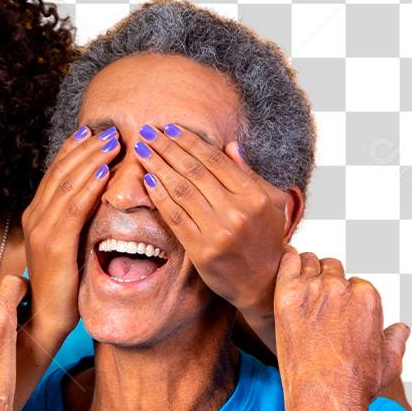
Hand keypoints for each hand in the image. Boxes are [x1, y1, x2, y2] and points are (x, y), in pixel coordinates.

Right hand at [20, 124, 117, 345]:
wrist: (45, 317)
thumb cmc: (62, 284)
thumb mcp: (68, 245)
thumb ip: (76, 220)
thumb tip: (98, 197)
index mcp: (37, 214)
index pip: (56, 172)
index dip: (74, 149)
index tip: (93, 131)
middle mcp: (35, 216)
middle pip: (61, 171)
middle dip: (86, 148)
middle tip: (109, 130)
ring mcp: (42, 229)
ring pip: (67, 184)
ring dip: (92, 160)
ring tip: (112, 142)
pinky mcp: (54, 244)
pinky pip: (73, 208)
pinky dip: (89, 187)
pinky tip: (104, 173)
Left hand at [136, 125, 289, 317]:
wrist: (263, 282)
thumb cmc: (266, 239)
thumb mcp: (269, 203)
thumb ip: (248, 174)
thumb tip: (229, 145)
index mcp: (254, 195)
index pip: (215, 160)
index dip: (189, 141)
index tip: (169, 128)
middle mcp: (237, 211)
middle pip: (193, 171)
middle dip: (166, 148)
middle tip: (146, 132)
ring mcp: (218, 232)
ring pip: (181, 190)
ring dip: (157, 167)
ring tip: (141, 151)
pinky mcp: (202, 250)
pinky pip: (175, 217)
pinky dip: (159, 197)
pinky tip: (146, 180)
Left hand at [273, 248, 409, 408]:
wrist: (324, 397)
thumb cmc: (356, 384)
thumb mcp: (389, 362)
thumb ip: (395, 340)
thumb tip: (402, 329)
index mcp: (368, 297)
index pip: (355, 283)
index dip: (345, 298)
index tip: (335, 312)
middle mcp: (342, 288)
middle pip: (332, 269)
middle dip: (326, 281)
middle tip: (315, 302)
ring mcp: (313, 289)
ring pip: (310, 263)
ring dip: (306, 272)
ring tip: (299, 290)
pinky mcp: (287, 294)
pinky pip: (287, 262)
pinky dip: (287, 262)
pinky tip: (285, 271)